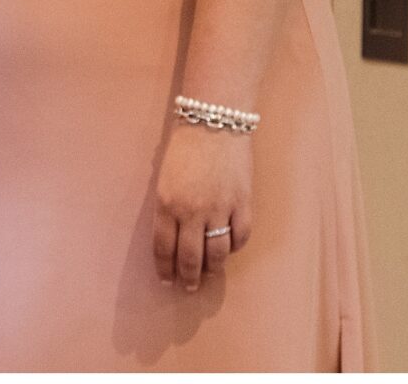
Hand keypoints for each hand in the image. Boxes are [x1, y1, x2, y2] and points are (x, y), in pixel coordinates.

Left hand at [153, 122, 251, 293]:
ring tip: (209, 274)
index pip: (164, 247)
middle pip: (190, 258)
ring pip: (217, 254)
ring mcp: (219, 209)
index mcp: (167, 202)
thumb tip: (173, 238)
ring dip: (212, 269)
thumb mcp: (164, 176)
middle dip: (188, 277)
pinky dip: (234, 247)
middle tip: (189, 287)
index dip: (165, 269)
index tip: (167, 281)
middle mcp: (192, 211)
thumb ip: (168, 208)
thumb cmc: (184, 145)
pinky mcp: (243, 204)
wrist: (214, 120)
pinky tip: (229, 248)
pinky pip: (240, 237)